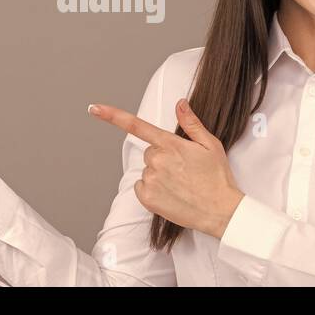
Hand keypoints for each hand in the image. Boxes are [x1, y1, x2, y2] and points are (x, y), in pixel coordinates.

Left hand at [87, 98, 244, 239]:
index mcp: (170, 144)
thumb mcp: (210, 145)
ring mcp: (150, 179)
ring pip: (148, 170)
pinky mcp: (146, 198)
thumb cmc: (217, 178)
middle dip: (163, 157)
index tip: (95, 108)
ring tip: (181, 184)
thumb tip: (180, 104)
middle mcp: (157, 160)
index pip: (137, 125)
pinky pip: (142, 187)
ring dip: (159, 175)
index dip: (112, 115)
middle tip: (184, 169)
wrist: (220, 211)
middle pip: (150, 152)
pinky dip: (152, 190)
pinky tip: (171, 194)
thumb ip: (191, 123)